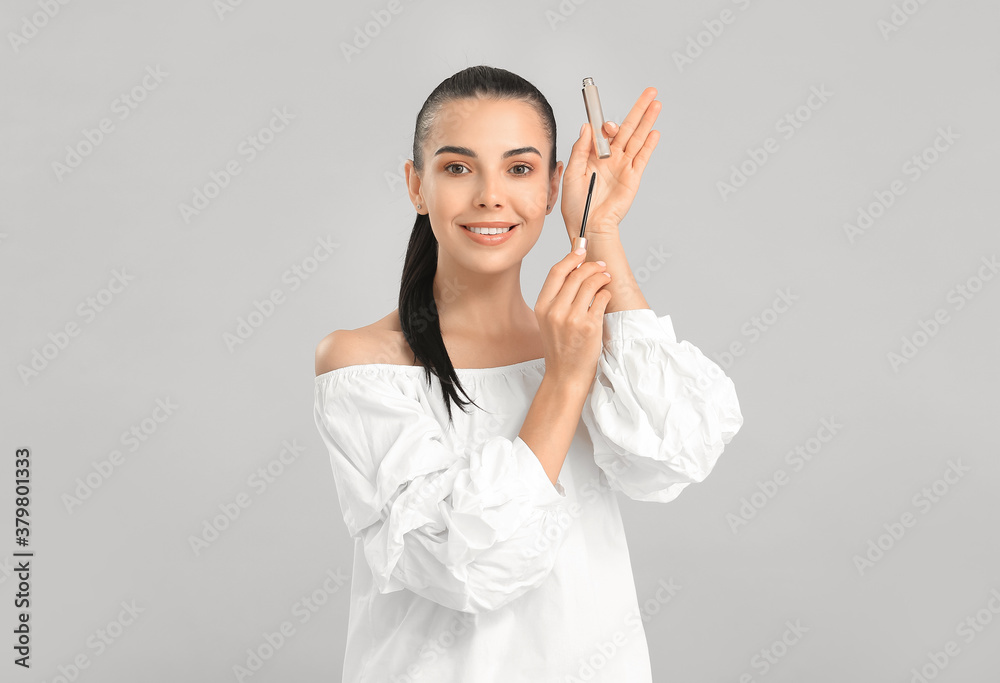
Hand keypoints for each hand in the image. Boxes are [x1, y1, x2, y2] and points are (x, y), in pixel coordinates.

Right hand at [534, 249, 613, 388]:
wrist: (566, 374)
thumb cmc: (560, 347)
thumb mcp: (549, 320)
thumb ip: (558, 297)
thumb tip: (574, 269)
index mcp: (542, 307)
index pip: (556, 272)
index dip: (571, 258)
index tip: (581, 251)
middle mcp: (555, 311)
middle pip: (576, 275)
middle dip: (591, 266)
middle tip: (600, 266)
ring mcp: (572, 319)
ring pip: (590, 284)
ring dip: (602, 277)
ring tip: (606, 278)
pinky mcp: (589, 326)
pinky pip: (602, 299)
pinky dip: (606, 293)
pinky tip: (606, 296)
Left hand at [560, 87, 661, 244]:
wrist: (589, 226)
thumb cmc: (576, 206)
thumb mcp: (571, 174)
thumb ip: (580, 150)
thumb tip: (586, 127)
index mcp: (593, 156)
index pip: (603, 131)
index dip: (604, 122)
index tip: (603, 116)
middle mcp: (610, 158)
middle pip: (627, 128)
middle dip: (638, 109)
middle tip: (649, 92)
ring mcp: (623, 166)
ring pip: (637, 138)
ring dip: (647, 120)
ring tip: (656, 104)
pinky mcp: (633, 177)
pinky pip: (642, 157)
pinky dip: (649, 144)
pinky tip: (654, 131)